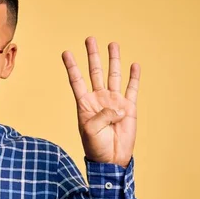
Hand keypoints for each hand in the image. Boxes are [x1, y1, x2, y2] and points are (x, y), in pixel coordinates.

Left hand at [61, 37, 139, 167]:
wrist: (111, 159)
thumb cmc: (96, 146)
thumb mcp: (91, 130)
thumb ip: (101, 116)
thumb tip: (117, 107)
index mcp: (84, 103)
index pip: (76, 80)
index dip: (71, 66)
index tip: (65, 52)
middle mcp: (99, 99)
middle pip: (95, 72)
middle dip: (92, 55)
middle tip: (90, 39)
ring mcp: (114, 101)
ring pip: (113, 75)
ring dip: (113, 60)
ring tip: (112, 44)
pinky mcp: (128, 107)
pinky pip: (132, 89)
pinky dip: (134, 77)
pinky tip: (134, 65)